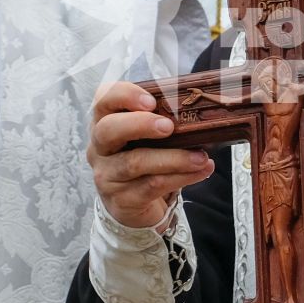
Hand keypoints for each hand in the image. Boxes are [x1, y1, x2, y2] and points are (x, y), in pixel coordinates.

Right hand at [89, 81, 213, 228]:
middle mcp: (99, 148)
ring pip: (135, 162)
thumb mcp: (149, 138)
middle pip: (108, 130)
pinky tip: (201, 170)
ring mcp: (107, 175)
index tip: (152, 101)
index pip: (103, 99)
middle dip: (140, 124)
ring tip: (201, 157)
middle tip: (169, 126)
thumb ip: (164, 120)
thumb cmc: (145, 160)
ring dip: (174, 158)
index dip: (125, 95)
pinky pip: (152, 185)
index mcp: (105, 123)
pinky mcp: (122, 199)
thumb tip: (204, 109)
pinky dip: (181, 177)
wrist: (135, 206)